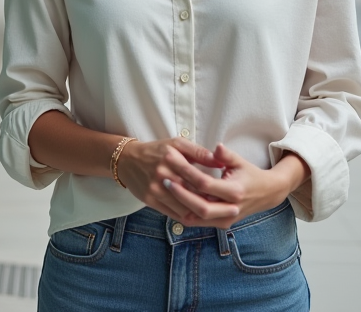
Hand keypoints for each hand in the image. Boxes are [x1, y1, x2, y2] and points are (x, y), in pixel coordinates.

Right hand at [113, 137, 238, 226]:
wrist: (127, 160)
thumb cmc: (156, 150)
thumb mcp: (177, 144)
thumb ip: (199, 152)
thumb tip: (219, 160)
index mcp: (171, 159)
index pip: (197, 177)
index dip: (215, 189)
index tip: (232, 196)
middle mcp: (162, 175)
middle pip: (192, 196)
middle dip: (212, 205)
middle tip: (230, 212)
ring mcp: (155, 189)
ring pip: (183, 208)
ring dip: (201, 214)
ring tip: (219, 217)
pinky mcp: (150, 200)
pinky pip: (172, 213)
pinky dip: (188, 217)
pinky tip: (200, 217)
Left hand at [161, 143, 308, 229]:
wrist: (266, 194)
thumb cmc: (249, 174)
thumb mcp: (239, 161)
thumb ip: (226, 155)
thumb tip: (216, 147)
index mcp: (235, 191)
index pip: (206, 184)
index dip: (187, 174)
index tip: (173, 166)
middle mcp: (231, 209)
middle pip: (200, 207)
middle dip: (181, 195)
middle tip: (165, 182)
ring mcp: (226, 220)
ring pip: (197, 219)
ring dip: (179, 207)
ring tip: (165, 193)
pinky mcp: (222, 224)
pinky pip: (199, 222)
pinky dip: (184, 214)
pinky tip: (172, 203)